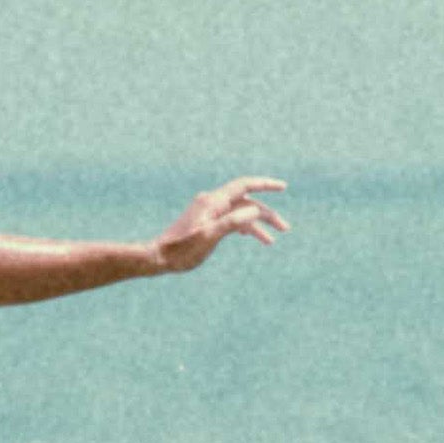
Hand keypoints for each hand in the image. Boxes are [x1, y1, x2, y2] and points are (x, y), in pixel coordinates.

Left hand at [153, 177, 288, 274]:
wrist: (158, 258)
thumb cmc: (182, 250)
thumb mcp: (209, 236)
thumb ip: (233, 222)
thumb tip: (256, 210)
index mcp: (213, 202)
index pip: (244, 185)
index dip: (265, 184)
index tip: (283, 187)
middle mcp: (212, 202)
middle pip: (246, 202)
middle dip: (267, 214)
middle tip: (285, 228)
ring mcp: (209, 212)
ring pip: (239, 213)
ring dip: (256, 225)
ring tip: (271, 241)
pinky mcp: (206, 222)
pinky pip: (230, 219)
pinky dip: (243, 226)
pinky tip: (250, 236)